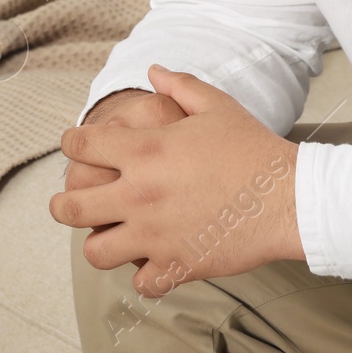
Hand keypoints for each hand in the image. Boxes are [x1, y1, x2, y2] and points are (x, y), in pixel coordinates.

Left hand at [50, 64, 302, 297]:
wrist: (289, 196)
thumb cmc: (254, 148)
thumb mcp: (216, 105)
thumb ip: (179, 85)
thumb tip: (153, 70)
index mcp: (146, 150)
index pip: (82, 146)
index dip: (72, 143)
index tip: (75, 146)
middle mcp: (141, 194)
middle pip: (71, 208)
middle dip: (62, 204)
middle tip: (68, 202)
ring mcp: (156, 234)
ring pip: (95, 252)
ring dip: (98, 242)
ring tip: (108, 235)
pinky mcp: (177, 265)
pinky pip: (141, 282)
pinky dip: (143, 273)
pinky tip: (151, 260)